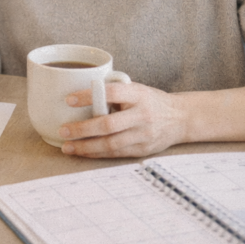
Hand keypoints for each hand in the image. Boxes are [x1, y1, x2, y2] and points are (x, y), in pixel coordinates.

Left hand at [57, 82, 186, 157]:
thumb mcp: (136, 89)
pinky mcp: (142, 149)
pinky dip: (97, 154)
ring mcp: (143, 134)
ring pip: (111, 144)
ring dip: (86, 147)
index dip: (89, 96)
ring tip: (67, 147)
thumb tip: (81, 96)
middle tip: (63, 130)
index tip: (68, 100)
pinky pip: (116, 154)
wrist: (181, 118)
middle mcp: (142, 115)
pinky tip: (83, 152)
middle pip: (108, 124)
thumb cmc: (150, 101)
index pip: (112, 92)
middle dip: (82, 129)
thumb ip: (113, 92)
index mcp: (139, 94)